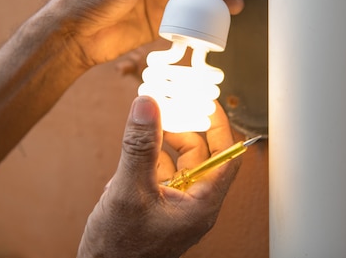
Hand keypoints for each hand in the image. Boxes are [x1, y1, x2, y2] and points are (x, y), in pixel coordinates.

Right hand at [77, 96, 239, 257]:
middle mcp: (193, 204)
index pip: (225, 155)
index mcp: (201, 204)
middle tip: (166, 107)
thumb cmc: (120, 250)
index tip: (206, 101)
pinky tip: (126, 164)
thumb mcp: (129, 191)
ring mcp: (174, 205)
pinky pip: (158, 174)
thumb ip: (140, 147)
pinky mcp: (157, 206)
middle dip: (182, 129)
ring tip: (141, 132)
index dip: (218, 125)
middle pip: (199, 154)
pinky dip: (145, 162)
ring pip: (176, 162)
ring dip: (159, 144)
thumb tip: (148, 106)